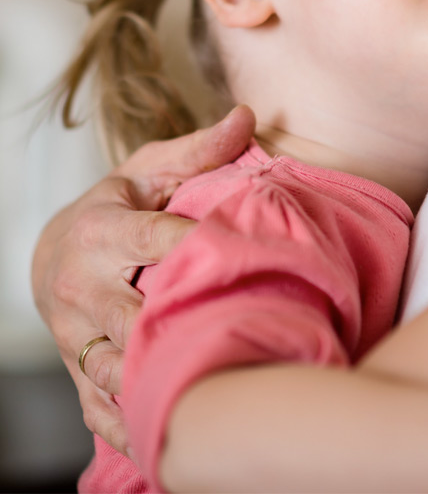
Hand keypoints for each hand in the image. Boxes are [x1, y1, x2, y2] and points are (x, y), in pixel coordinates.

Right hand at [31, 106, 254, 451]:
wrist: (53, 253)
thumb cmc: (116, 205)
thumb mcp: (150, 168)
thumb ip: (199, 150)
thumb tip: (247, 114)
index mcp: (101, 234)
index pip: (156, 242)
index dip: (200, 247)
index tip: (246, 251)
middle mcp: (83, 290)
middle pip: (134, 315)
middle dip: (181, 325)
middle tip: (246, 332)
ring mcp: (77, 338)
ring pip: (116, 369)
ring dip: (159, 382)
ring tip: (219, 391)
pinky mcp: (79, 373)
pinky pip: (100, 411)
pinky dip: (135, 426)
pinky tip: (177, 438)